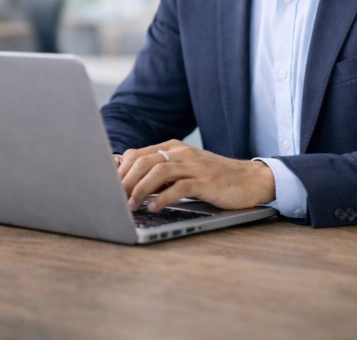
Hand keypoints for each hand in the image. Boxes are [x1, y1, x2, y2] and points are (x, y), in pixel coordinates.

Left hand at [117, 141, 276, 212]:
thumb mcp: (183, 171)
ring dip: (140, 190)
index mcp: (172, 148)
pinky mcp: (206, 181)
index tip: (108, 187)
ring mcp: (194, 166)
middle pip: (144, 161)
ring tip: (131, 206)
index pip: (137, 154)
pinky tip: (154, 208)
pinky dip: (164, 198)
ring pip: (158, 172)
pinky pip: (180, 187)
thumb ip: (159, 172)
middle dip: (125, 181)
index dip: (120, 171)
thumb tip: (126, 180)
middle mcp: (181, 153)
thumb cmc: (212, 178)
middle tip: (115, 199)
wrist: (249, 179)